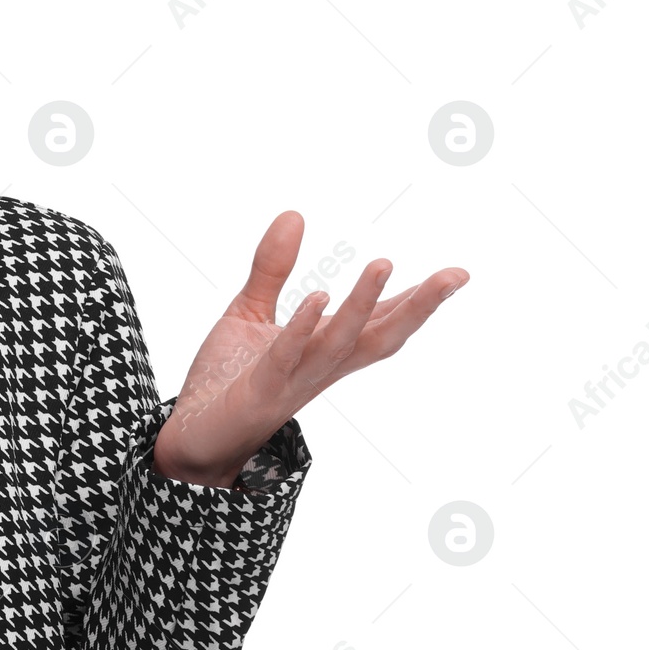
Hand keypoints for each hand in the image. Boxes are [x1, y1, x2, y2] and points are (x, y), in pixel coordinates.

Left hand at [153, 211, 469, 486]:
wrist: (192, 436)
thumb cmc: (227, 378)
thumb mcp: (250, 312)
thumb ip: (273, 268)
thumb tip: (295, 214)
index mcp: (323, 350)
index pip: (377, 324)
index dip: (415, 301)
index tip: (456, 275)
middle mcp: (319, 368)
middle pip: (379, 338)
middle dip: (418, 308)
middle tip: (454, 277)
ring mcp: (293, 381)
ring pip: (338, 344)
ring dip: (362, 306)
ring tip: (383, 265)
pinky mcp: (260, 391)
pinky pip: (285, 358)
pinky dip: (302, 329)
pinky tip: (318, 298)